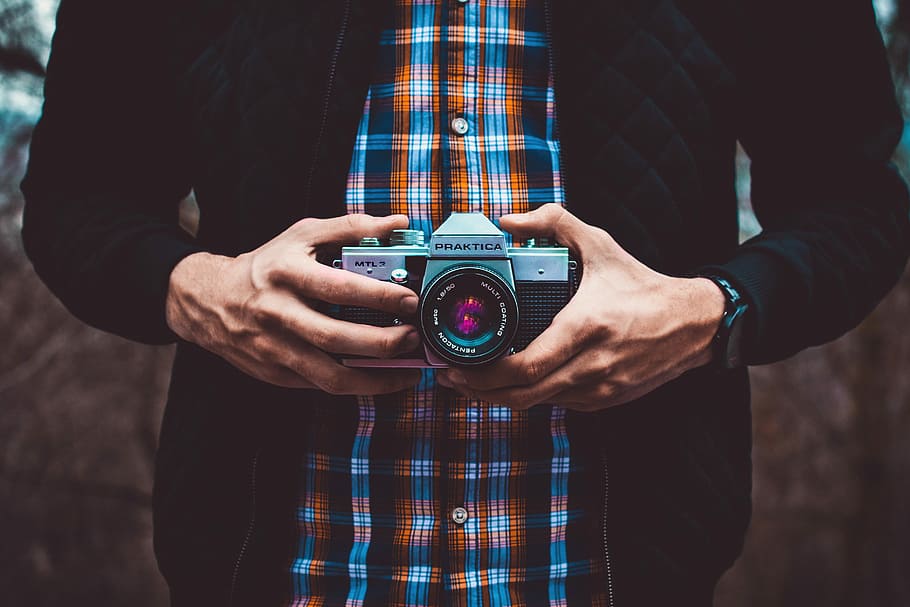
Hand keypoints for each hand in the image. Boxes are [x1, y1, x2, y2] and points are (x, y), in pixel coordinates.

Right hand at [166, 214, 421, 393]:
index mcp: (287, 273)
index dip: (379, 296)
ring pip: (330, 376)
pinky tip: (380, 378)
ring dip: (374, 379)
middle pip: (335, 337)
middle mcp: (278, 313)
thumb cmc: (268, 265)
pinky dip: (354, 386)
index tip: (410, 300)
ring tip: (406, 372)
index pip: (339, 288)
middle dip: (382, 342)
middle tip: (413, 338)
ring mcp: (275, 349)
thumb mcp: (302, 235)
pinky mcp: (275, 374)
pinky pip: (321, 386)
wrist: (210, 301)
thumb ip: (351, 227)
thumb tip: (399, 223)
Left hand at [437, 204, 724, 410]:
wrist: (693, 324)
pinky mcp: (605, 400)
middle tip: (453, 378)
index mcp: (584, 329)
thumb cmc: (642, 285)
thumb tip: (508, 221)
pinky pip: (558, 403)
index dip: (485, 374)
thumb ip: (553, 223)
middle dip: (480, 391)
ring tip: (474, 382)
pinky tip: (514, 383)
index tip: (457, 366)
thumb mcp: (599, 245)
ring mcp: (599, 389)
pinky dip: (532, 395)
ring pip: (538, 403)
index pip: (525, 367)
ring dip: (502, 397)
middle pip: (522, 395)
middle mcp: (591, 366)